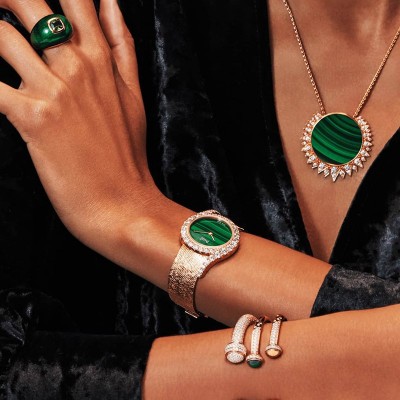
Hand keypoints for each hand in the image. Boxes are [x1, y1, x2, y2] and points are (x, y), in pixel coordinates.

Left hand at [0, 0, 163, 249]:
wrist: (122, 204)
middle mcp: (77, 65)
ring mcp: (55, 90)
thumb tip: (110, 2)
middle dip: (4, 1)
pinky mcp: (33, 118)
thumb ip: (122, 47)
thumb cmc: (127, 155)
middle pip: (27, 2)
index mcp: (101, 58)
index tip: (30, 3)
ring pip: (0, 35)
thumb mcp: (134, 96)